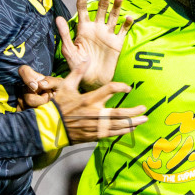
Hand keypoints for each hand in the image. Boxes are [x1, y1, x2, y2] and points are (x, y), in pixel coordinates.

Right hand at [18, 66, 145, 143]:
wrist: (50, 127)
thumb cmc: (58, 106)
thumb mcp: (65, 86)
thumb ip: (77, 73)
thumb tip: (86, 59)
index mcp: (88, 99)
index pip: (109, 89)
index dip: (121, 87)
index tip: (128, 88)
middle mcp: (94, 114)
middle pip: (119, 113)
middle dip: (133, 112)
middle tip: (144, 110)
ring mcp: (95, 127)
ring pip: (118, 126)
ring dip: (132, 123)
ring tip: (142, 120)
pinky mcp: (94, 136)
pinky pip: (111, 134)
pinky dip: (122, 131)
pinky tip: (130, 129)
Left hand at [56, 0, 132, 89]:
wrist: (91, 81)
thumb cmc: (78, 67)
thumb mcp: (69, 51)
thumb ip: (64, 34)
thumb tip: (58, 17)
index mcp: (83, 29)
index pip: (82, 9)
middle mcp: (96, 29)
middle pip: (101, 9)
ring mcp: (107, 35)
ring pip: (113, 17)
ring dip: (117, 7)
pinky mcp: (117, 43)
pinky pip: (123, 31)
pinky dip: (126, 24)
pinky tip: (129, 17)